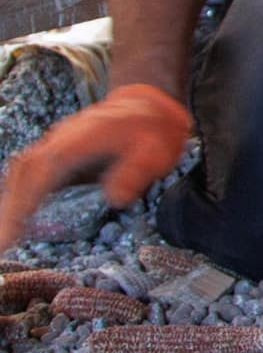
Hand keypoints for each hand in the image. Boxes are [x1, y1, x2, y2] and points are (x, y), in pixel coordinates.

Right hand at [0, 84, 191, 249]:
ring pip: (22, 171)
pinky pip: (29, 173)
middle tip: (3, 246)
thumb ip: (137, 172)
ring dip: (11, 204)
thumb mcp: (157, 151)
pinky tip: (16, 222)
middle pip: (25, 171)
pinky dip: (19, 196)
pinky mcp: (55, 153)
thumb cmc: (153, 131)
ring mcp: (56, 144)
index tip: (14, 227)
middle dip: (11, 208)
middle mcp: (62, 139)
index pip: (45, 166)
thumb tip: (115, 198)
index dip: (27, 196)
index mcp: (84, 138)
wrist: (147, 106)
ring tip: (5, 241)